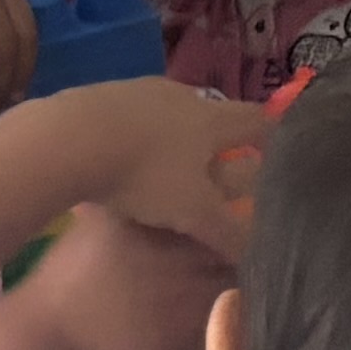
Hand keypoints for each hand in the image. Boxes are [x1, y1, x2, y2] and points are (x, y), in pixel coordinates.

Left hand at [81, 77, 268, 264]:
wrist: (68, 139)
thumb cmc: (144, 173)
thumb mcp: (192, 213)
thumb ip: (228, 235)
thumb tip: (259, 257)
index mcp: (211, 119)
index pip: (258, 120)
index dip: (274, 137)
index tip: (282, 153)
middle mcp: (182, 96)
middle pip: (213, 117)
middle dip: (220, 144)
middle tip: (222, 171)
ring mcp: (140, 92)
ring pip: (170, 117)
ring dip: (175, 141)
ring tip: (169, 172)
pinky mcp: (103, 96)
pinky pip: (132, 119)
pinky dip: (138, 139)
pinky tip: (123, 164)